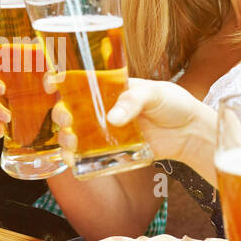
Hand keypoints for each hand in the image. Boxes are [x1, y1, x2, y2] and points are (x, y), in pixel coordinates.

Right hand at [51, 78, 221, 177]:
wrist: (189, 132)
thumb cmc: (173, 104)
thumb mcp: (154, 93)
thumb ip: (134, 101)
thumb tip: (113, 118)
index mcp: (108, 87)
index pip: (77, 81)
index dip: (59, 81)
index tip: (51, 85)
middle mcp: (101, 108)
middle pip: (70, 110)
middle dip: (60, 114)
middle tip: (65, 120)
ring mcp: (105, 130)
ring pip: (74, 133)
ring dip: (65, 137)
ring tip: (71, 142)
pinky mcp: (112, 151)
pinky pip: (88, 155)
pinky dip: (76, 158)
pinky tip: (73, 159)